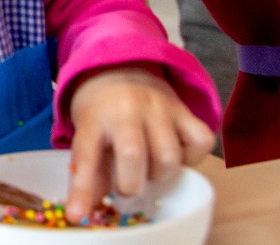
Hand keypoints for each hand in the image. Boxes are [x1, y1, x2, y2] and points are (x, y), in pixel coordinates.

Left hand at [66, 65, 215, 220]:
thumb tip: (91, 208)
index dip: (83, 189)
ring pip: (169, 156)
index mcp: (94, 118)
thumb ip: (89, 171)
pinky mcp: (184, 110)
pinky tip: (176, 154)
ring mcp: (158, 108)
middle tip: (128, 184)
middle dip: (131, 184)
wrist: (121, 66)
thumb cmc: (102, 111)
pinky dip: (193, 157)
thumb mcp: (86, 134)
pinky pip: (201, 141)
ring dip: (161, 174)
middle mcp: (126, 109)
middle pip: (133, 155)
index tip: (78, 214)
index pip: (86, 157)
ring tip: (150, 168)